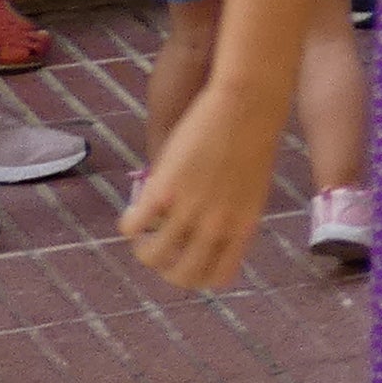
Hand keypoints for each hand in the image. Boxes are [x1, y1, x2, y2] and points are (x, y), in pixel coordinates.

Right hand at [119, 74, 287, 292]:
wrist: (248, 106)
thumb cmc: (253, 140)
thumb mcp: (251, 189)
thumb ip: (231, 215)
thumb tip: (206, 234)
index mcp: (243, 227)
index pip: (217, 277)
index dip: (197, 275)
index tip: (186, 260)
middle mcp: (217, 225)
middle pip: (181, 275)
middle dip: (166, 269)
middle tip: (158, 250)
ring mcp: (190, 209)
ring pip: (152, 256)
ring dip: (142, 249)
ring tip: (142, 233)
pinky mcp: (164, 190)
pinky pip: (133, 226)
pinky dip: (128, 225)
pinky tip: (134, 212)